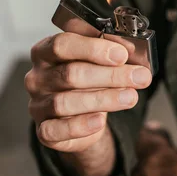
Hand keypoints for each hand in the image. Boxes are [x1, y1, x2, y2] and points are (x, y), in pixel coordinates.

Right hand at [25, 32, 151, 175]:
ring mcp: (38, 105)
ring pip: (66, 102)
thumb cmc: (87, 84)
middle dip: (110, 75)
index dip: (93, 49)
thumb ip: (107, 53)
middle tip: (138, 77)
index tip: (122, 55)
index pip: (63, 44)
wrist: (81, 118)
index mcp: (45, 53)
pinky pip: (57, 130)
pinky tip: (100, 121)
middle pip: (70, 74)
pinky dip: (80, 126)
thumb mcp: (96, 64)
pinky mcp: (44, 131)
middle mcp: (37, 78)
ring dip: (103, 99)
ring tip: (130, 97)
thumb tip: (126, 48)